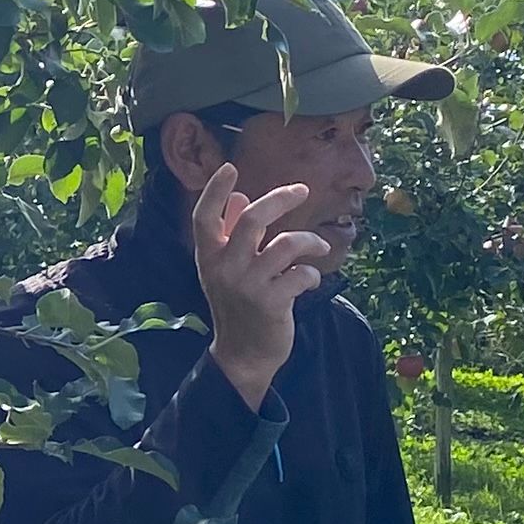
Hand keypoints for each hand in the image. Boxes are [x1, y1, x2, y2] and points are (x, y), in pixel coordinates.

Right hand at [192, 164, 336, 405]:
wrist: (243, 356)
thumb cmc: (237, 306)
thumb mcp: (226, 269)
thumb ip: (230, 232)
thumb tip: (238, 197)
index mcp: (209, 257)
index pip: (204, 217)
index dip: (216, 190)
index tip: (230, 167)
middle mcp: (225, 268)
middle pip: (254, 218)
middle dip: (282, 198)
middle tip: (302, 191)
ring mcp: (248, 286)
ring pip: (287, 243)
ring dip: (310, 242)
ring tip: (319, 249)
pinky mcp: (272, 303)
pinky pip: (301, 274)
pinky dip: (312, 274)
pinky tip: (310, 280)